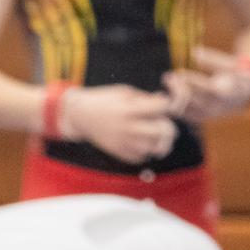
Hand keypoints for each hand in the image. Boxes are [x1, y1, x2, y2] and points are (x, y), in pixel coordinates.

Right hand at [62, 82, 178, 163]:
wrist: (81, 115)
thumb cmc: (105, 99)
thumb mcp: (124, 92)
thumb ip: (145, 98)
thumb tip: (164, 100)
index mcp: (130, 109)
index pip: (160, 108)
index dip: (166, 104)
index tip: (164, 104)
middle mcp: (127, 128)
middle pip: (161, 131)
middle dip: (168, 126)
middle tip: (165, 122)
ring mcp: (123, 143)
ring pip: (153, 148)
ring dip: (160, 141)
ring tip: (158, 135)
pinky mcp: (119, 153)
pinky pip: (140, 158)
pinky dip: (147, 151)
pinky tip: (144, 142)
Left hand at [164, 47, 249, 122]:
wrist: (243, 96)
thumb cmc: (236, 75)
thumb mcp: (230, 64)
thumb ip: (213, 60)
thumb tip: (194, 53)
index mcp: (227, 93)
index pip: (207, 89)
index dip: (193, 81)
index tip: (179, 73)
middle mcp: (217, 108)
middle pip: (195, 101)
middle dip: (179, 89)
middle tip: (167, 77)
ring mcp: (209, 115)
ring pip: (188, 111)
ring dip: (174, 98)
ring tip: (166, 84)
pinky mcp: (202, 118)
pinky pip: (186, 116)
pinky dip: (176, 106)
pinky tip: (167, 95)